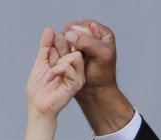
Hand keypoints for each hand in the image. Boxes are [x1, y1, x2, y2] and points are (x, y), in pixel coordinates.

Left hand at [26, 27, 84, 119]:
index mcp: (69, 62)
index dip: (57, 42)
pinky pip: (70, 67)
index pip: (69, 41)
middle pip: (75, 45)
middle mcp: (76, 68)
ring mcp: (78, 76)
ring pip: (76, 55)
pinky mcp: (77, 84)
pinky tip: (51, 78)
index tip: (48, 56)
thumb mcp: (41, 61)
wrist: (37, 105)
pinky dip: (57, 70)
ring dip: (59, 62)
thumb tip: (50, 29)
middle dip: (59, 50)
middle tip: (50, 62)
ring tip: (51, 73)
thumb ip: (46, 46)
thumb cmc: (39, 88)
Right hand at [60, 20, 132, 135]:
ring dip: (63, 48)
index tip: (80, 48)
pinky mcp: (69, 54)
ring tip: (69, 59)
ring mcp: (78, 46)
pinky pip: (58, 47)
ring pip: (63, 37)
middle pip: (71, 29)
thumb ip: (88, 42)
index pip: (84, 24)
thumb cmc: (102, 76)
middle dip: (70, 42)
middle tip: (74, 54)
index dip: (79, 35)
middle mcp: (90, 37)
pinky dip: (58, 53)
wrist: (94, 93)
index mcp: (102, 34)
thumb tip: (70, 35)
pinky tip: (62, 61)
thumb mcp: (101, 55)